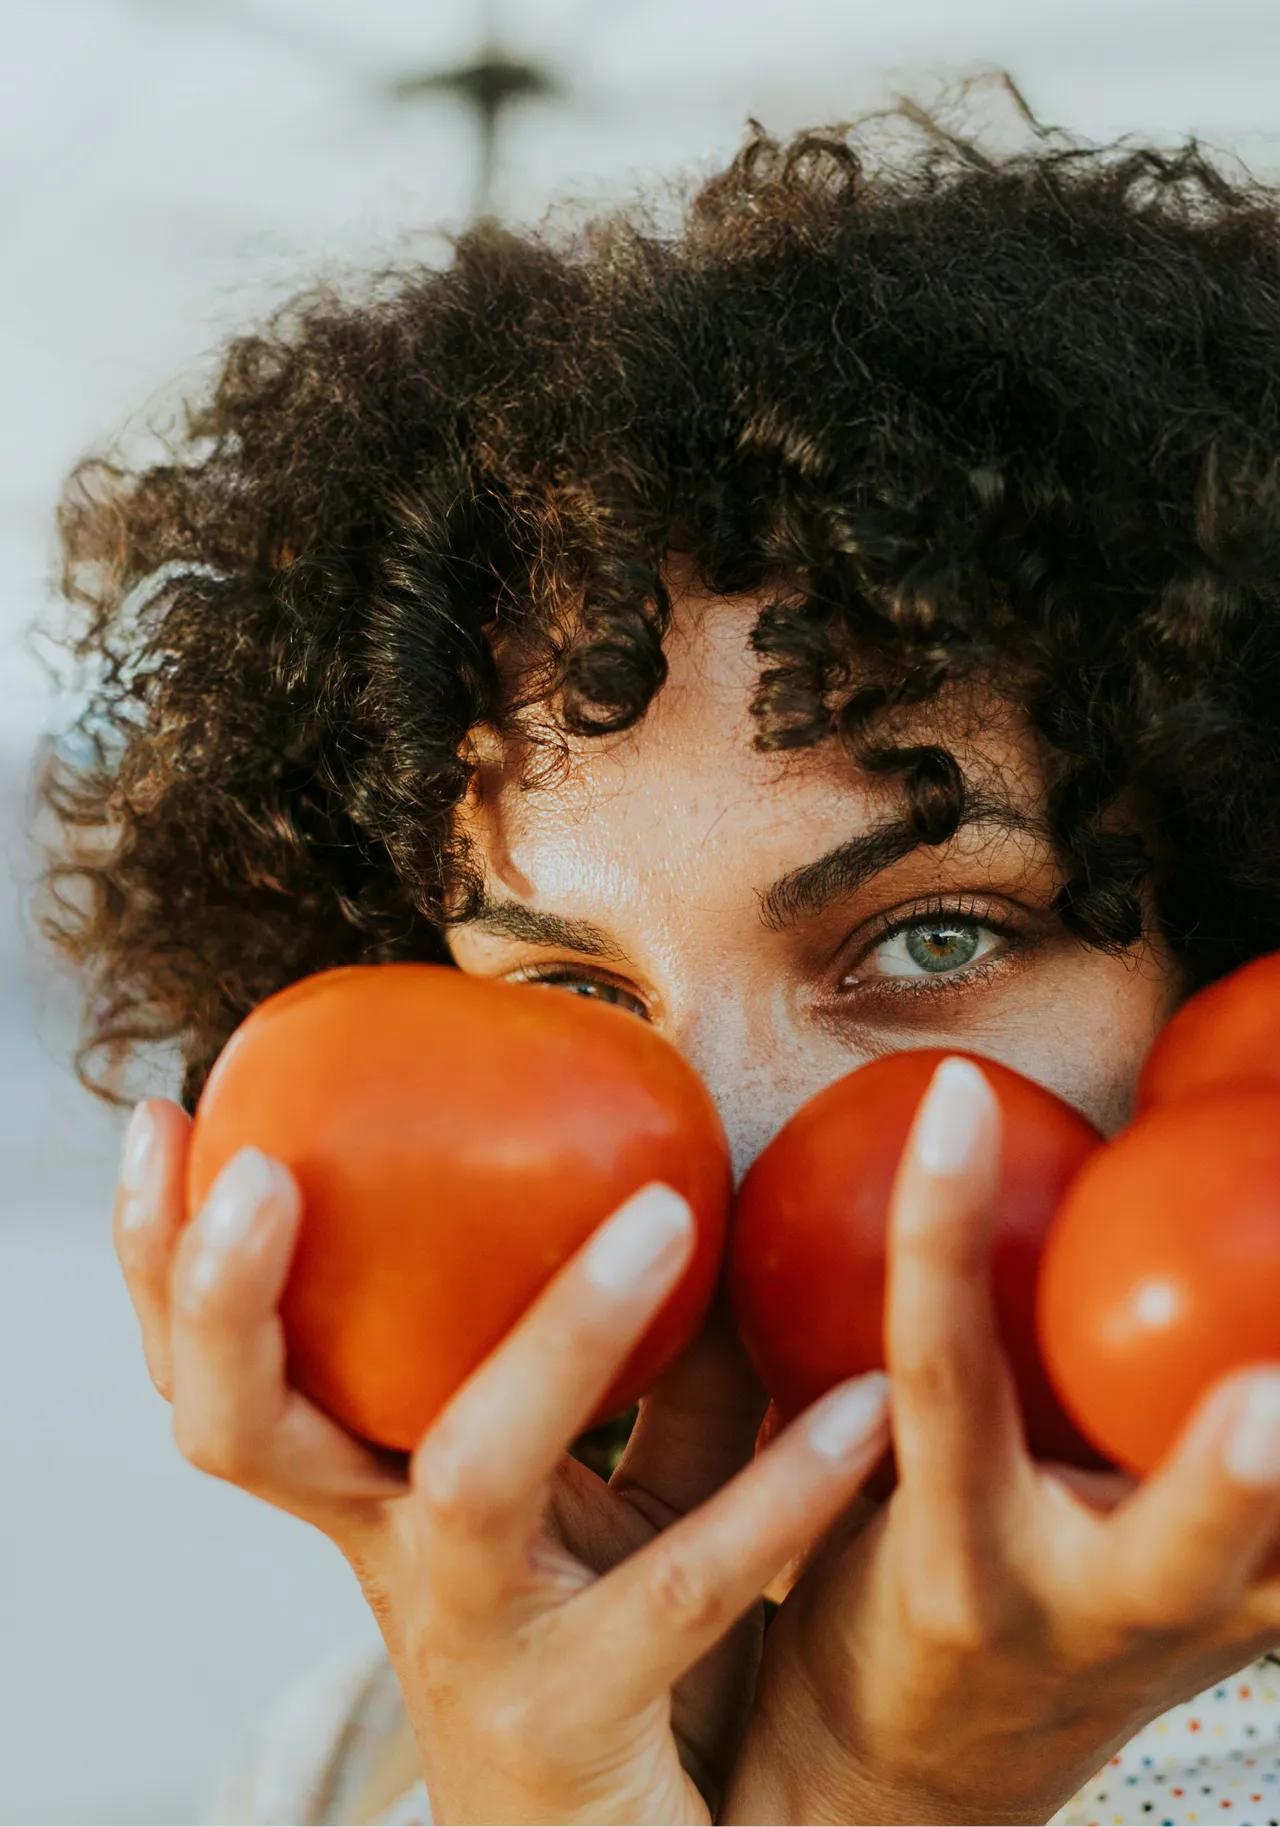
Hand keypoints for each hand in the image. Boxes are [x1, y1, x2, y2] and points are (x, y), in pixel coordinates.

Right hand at [113, 1098, 890, 1824]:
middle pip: (247, 1428)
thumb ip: (656, 1363)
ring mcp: (473, 1644)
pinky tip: (868, 1404)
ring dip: (561, 1336)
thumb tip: (713, 1184)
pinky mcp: (577, 1723)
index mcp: (372, 1492)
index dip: (169, 1256)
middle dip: (228, 1297)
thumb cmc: (615, 1655)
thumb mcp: (619, 1493)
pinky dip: (781, 1486)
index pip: (233, 1367)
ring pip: (474, 1474)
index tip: (168, 1115)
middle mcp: (390, 1560)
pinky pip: (683, 1581)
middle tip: (260, 1168)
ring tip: (663, 1212)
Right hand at [724, 1056, 1279, 1825]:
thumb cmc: (857, 1618)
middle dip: (1234, 1468)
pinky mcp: (1241, 1642)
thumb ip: (859, 1373)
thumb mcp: (834, 1505)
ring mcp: (1177, 1643)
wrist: (911, 1800)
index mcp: (947, 1558)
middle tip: (1266, 1386)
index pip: (939, 1373)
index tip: (952, 1097)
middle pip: (1183, 1542)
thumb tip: (855, 1179)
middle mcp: (1075, 1612)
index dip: (938, 1231)